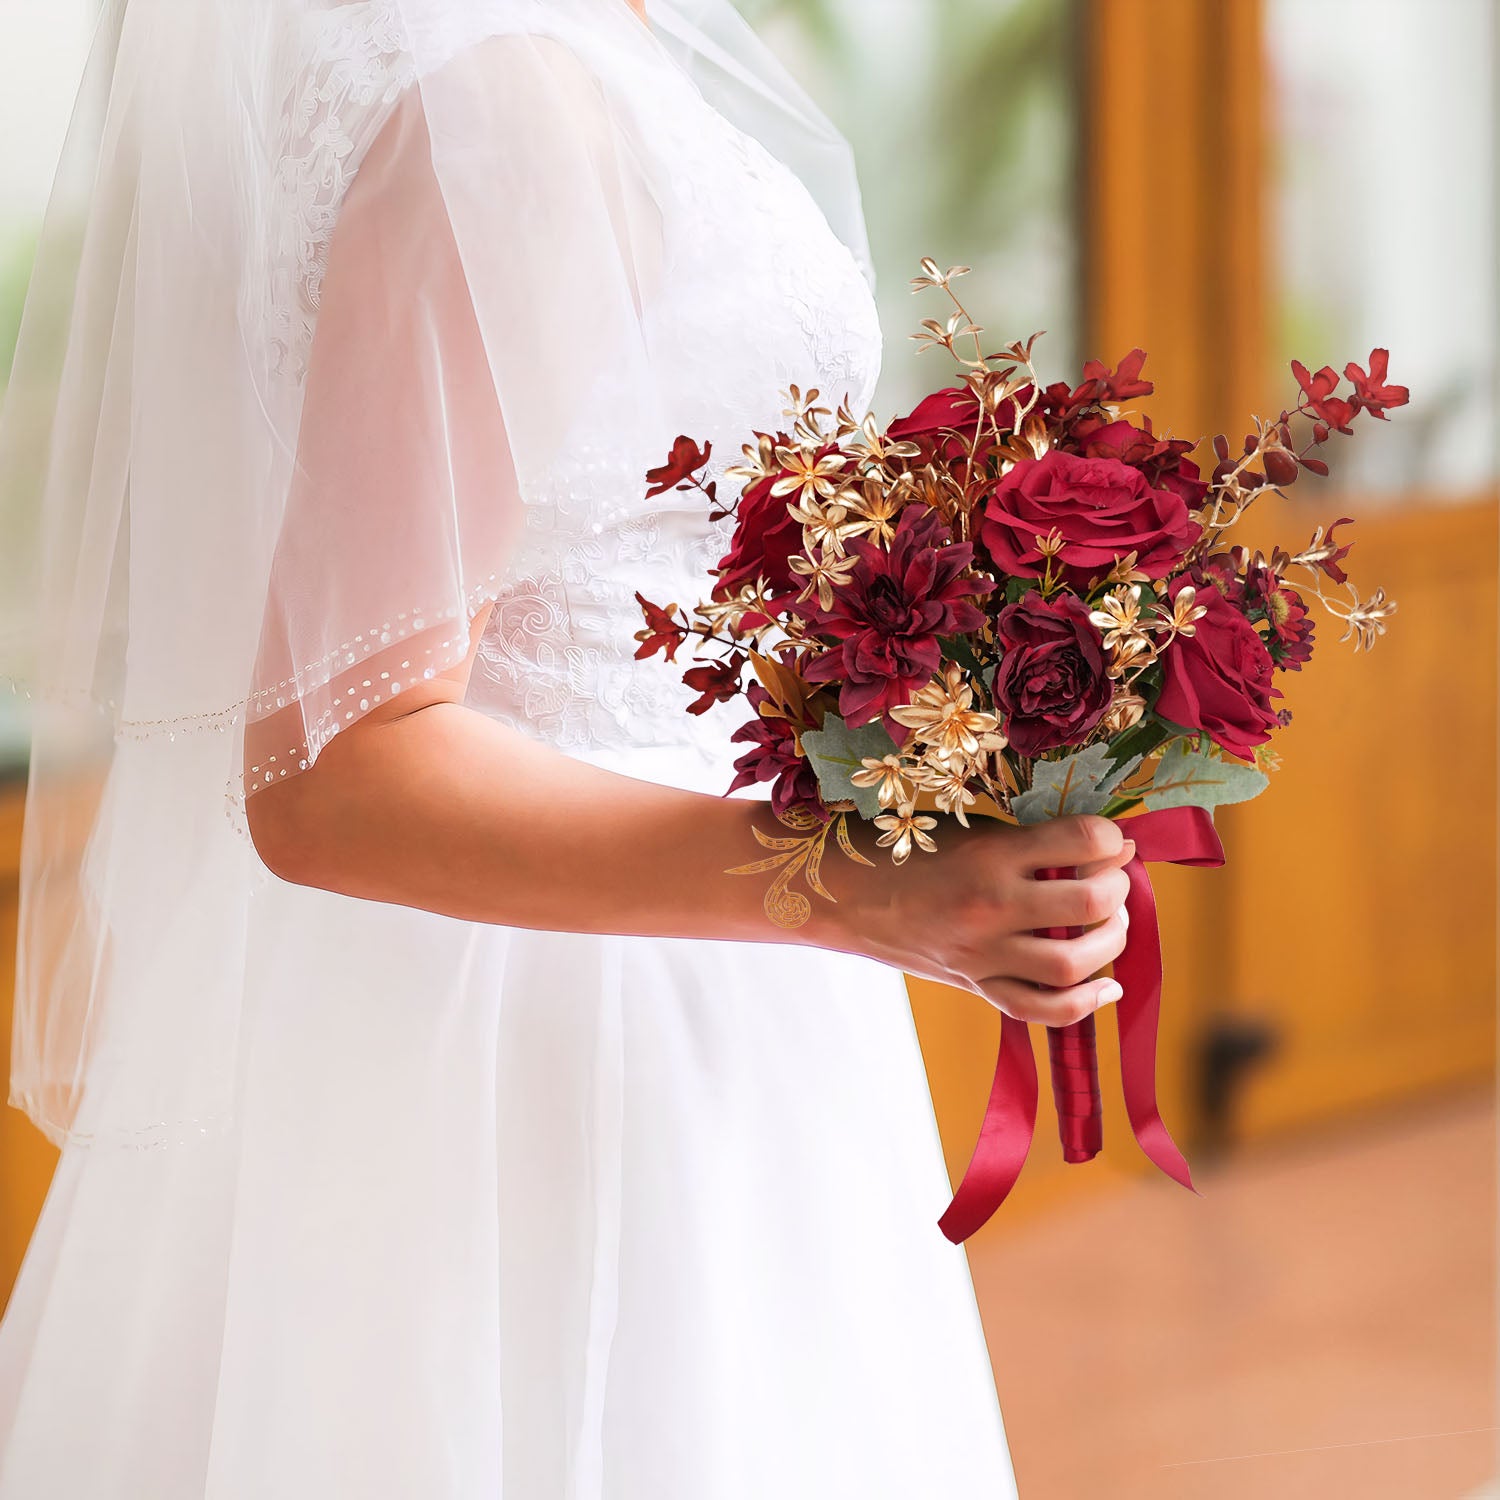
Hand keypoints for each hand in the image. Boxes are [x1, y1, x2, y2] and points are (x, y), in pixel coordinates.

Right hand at [835, 813, 1134, 1026]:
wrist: (845, 894)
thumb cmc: (910, 850)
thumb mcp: (970, 830)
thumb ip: (1033, 840)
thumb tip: (1110, 845)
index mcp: (990, 855)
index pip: (1081, 840)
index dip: (1109, 836)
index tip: (1109, 839)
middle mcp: (990, 907)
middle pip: (1090, 904)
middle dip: (1117, 887)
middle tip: (1111, 877)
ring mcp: (983, 954)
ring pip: (1074, 964)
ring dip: (1111, 941)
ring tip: (1109, 922)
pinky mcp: (976, 985)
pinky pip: (1042, 1010)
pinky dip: (1085, 1003)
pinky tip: (1106, 984)